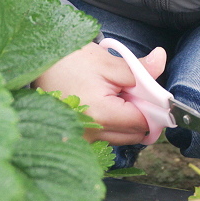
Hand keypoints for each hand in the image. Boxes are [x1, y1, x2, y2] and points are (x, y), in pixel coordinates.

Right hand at [34, 42, 166, 144]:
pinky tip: (102, 104)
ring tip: (112, 95)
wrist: (38, 65)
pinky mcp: (77, 140)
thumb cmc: (70, 61)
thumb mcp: (110, 62)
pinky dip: (111, 123)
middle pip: (134, 135)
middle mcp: (92, 135)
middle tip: (129, 90)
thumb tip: (161, 59)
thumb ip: (140, 69)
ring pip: (121, 138)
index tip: (149, 92)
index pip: (143, 123)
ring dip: (126, 119)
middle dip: (140, 114)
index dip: (152, 108)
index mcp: (102, 115)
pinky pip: (106, 137)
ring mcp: (83, 141)